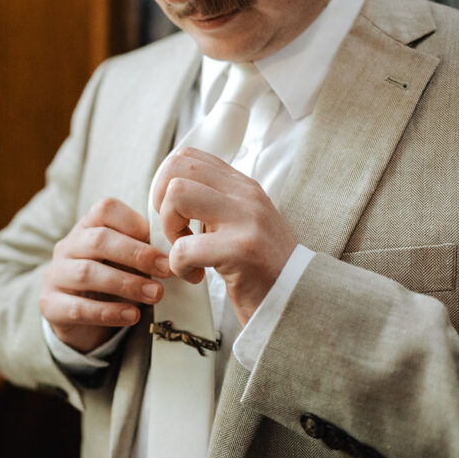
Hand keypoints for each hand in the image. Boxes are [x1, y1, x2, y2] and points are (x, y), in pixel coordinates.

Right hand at [39, 197, 171, 352]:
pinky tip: (132, 316)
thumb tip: (180, 252)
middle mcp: (67, 246)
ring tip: (155, 295)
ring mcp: (55, 275)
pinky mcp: (50, 305)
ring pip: (87, 273)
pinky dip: (108, 312)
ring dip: (126, 284)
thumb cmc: (108, 280)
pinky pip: (77, 308)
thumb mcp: (124, 260)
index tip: (163, 242)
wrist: (75, 318)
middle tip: (166, 270)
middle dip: (136, 254)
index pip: (105, 209)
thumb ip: (145, 251)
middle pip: (98, 240)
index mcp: (87, 227)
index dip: (134, 223)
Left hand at [151, 147, 297, 324]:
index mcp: (242, 186)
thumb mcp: (240, 222)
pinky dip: (178, 265)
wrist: (296, 300)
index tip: (175, 215)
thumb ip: (213, 203)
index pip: (188, 157)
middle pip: (177, 169)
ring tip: (185, 251)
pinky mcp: (241, 250)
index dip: (166, 184)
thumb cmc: (260, 267)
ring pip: (177, 195)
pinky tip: (195, 276)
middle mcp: (245, 195)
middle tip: (176, 232)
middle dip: (162, 203)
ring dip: (170, 229)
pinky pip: (184, 247)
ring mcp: (246, 219)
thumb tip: (168, 193)